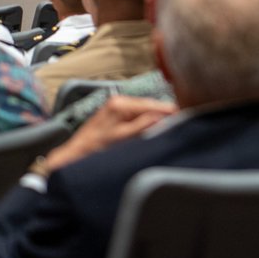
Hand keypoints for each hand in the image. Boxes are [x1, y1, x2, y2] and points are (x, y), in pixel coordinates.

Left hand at [43, 96, 176, 172]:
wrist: (74, 155)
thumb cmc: (94, 149)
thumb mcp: (121, 139)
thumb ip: (142, 126)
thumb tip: (162, 117)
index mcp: (120, 104)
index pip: (152, 104)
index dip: (169, 110)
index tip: (184, 115)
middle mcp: (119, 102)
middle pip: (150, 106)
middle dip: (165, 114)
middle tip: (182, 122)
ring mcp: (117, 107)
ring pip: (145, 111)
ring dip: (157, 118)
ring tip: (171, 126)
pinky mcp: (116, 115)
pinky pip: (137, 115)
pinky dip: (147, 121)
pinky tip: (154, 129)